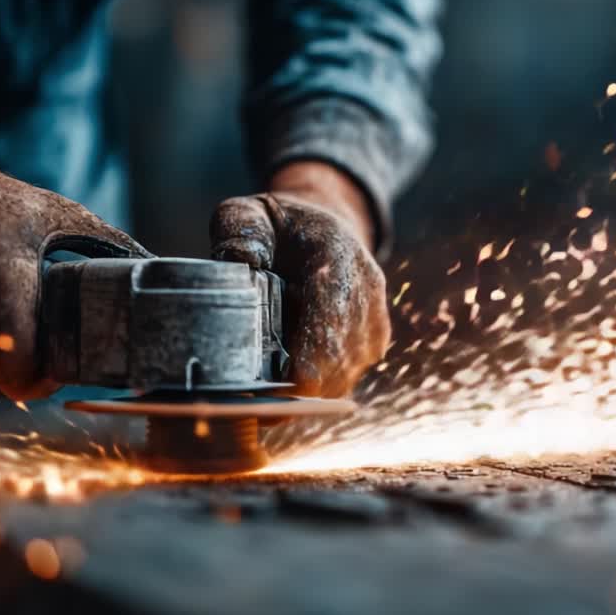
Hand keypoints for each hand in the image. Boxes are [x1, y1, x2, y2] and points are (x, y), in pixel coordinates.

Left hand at [210, 162, 390, 398]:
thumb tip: (239, 258)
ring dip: (306, 389)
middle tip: (252, 402)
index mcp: (335, 255)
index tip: (269, 392)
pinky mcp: (376, 338)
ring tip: (269, 385)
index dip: (302, 364)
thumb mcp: (248, 212)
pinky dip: (317, 385)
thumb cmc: (279, 226)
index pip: (328, 320)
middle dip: (295, 387)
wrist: (325, 226)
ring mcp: (375, 316)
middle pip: (337, 360)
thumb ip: (239, 228)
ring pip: (344, 376)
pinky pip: (347, 377)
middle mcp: (366, 289)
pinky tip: (291, 374)